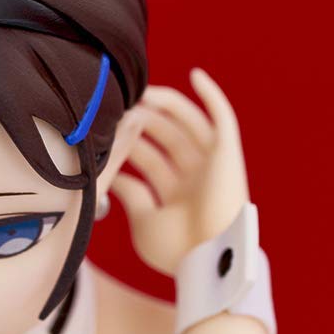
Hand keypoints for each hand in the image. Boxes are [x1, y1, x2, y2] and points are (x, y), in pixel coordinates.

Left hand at [109, 68, 249, 277]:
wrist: (208, 259)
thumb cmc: (177, 250)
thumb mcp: (144, 220)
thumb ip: (131, 193)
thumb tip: (114, 174)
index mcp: (174, 195)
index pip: (147, 160)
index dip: (127, 144)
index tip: (104, 130)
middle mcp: (194, 176)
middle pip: (165, 138)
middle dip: (141, 121)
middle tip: (118, 105)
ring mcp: (211, 164)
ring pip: (187, 124)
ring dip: (166, 106)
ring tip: (141, 91)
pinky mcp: (228, 153)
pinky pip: (222, 118)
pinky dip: (211, 96)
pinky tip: (194, 75)